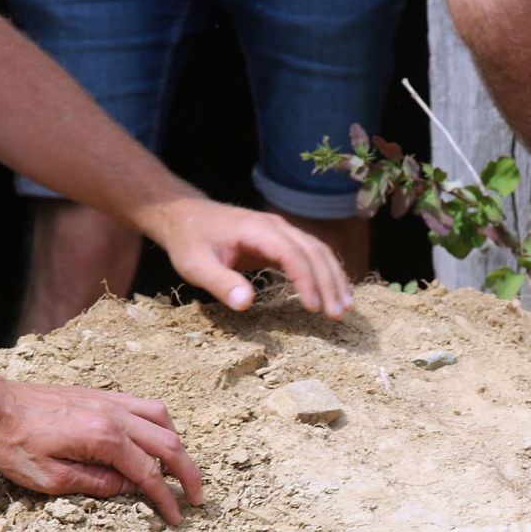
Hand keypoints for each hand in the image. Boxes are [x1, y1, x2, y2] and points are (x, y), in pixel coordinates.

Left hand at [0, 378, 202, 526]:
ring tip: (179, 467)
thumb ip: (96, 484)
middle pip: (168, 444)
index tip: (177, 517)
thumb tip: (129, 488)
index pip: (148, 474)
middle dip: (188, 473)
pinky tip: (155, 439)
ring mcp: (111, 402)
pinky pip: (145, 406)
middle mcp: (115, 416)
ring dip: (178, 445)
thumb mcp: (51, 478)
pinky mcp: (104, 396)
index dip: (166, 499)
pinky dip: (160, 424)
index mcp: (104, 438)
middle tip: (197, 497)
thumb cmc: (17, 444)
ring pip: (162, 419)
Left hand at [145, 199, 353, 318]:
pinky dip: (325, 273)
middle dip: (329, 283)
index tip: (314, 308)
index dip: (306, 280)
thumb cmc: (189, 241)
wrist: (185, 216)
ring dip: (334, 278)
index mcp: (257, 229)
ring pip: (318, 251)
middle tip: (337, 315)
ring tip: (345, 307)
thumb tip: (246, 303)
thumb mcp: (195, 265)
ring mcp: (281, 231)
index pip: (292, 253)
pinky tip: (334, 293)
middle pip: (314, 251)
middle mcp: (275, 226)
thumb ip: (220, 282)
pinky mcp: (281, 240)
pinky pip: (311, 254)